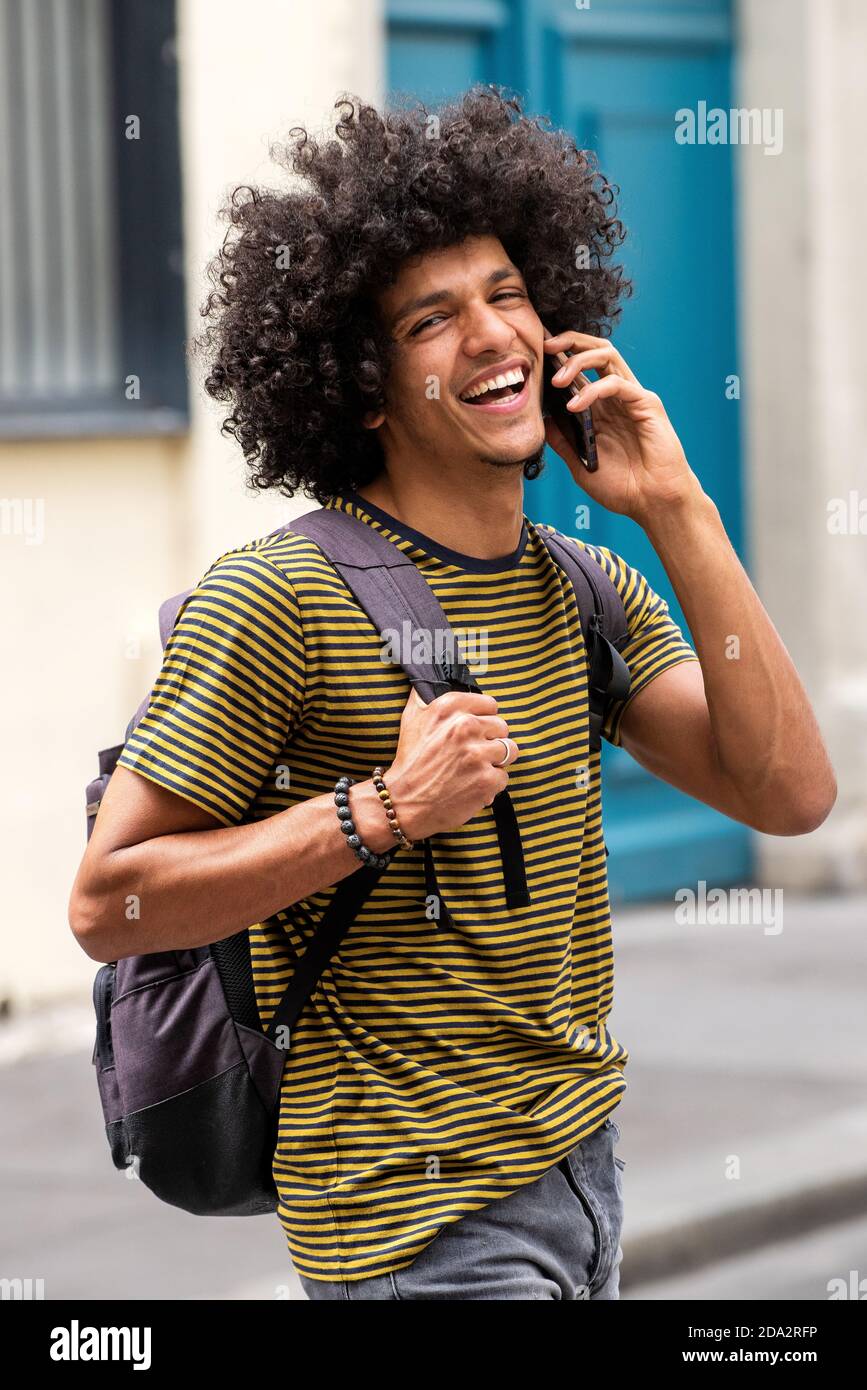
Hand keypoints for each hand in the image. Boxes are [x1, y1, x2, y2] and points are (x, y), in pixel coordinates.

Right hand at [384, 688, 518, 840]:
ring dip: (495, 762)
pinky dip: (491, 785)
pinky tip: (471, 786)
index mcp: (449, 708)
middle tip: (470, 755)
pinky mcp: (487, 780)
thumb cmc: (410, 761)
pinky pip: (504, 777)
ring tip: (473, 770)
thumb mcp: (412, 718)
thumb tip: (432, 671)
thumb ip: (426, 694)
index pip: (490, 704)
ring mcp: (477, 755)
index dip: (483, 720)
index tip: (473, 732)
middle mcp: (465, 727)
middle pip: (502, 727)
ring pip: (509, 750)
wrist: (403, 802)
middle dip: (490, 741)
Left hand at [542, 330, 705, 524]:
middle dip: (569, 341)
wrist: (653, 504)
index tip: (536, 353)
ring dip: (579, 359)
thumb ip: (563, 442)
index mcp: (602, 408)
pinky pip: (617, 384)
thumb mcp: (581, 465)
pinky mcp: (646, 404)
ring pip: (608, 356)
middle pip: (596, 350)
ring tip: (558, 379)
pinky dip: (592, 390)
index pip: (583, 367)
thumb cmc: (623, 488)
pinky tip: (574, 406)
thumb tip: (541, 420)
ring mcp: (633, 398)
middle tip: (545, 347)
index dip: (561, 354)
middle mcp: (617, 397)